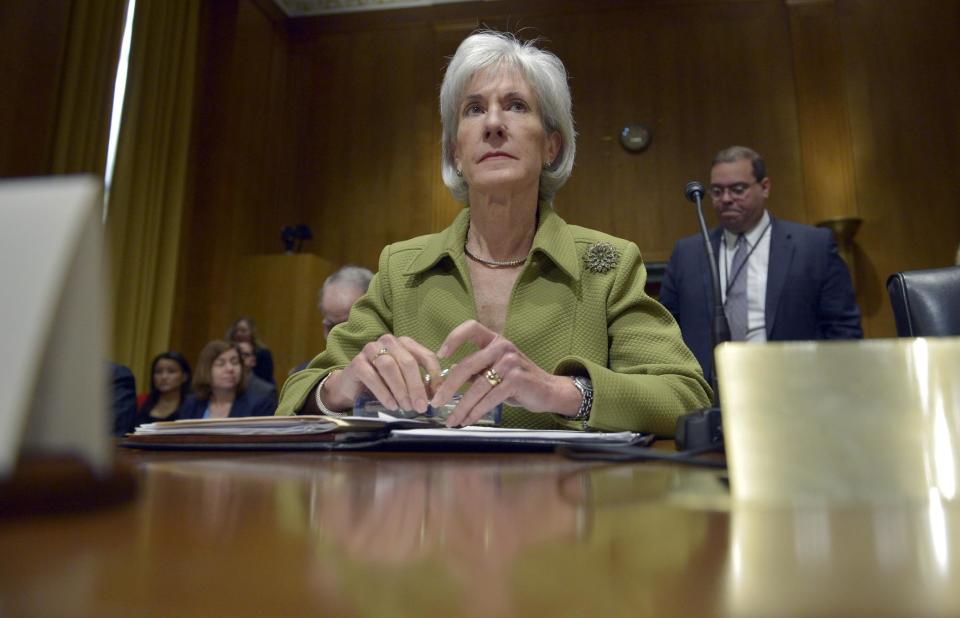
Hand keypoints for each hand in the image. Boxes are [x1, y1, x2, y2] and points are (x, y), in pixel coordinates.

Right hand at [323, 334, 440, 412]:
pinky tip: (391, 405)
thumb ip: (421, 384)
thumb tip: (438, 395)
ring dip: (400, 389)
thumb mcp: (405, 382)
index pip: (426, 356)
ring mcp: (371, 350)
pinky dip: (384, 392)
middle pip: (408, 362)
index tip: (438, 395)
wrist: (353, 387)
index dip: (434, 376)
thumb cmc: (383, 383)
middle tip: (421, 406)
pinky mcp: (357, 363)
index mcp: (405, 343)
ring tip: (406, 407)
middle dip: (416, 386)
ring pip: (390, 367)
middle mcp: (389, 342)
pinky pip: (372, 376)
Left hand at [429, 320, 580, 426]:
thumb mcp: (495, 371)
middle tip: (436, 403)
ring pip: (477, 387)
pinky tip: (468, 420)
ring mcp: (510, 362)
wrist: (549, 391)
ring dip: (461, 407)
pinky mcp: (516, 380)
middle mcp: (502, 346)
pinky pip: (489, 398)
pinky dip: (476, 412)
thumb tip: (448, 375)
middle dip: (448, 387)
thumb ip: (475, 371)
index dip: (453, 338)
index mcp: (495, 340)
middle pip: (466, 366)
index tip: (440, 355)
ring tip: (452, 420)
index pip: (471, 328)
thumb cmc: (518, 382)